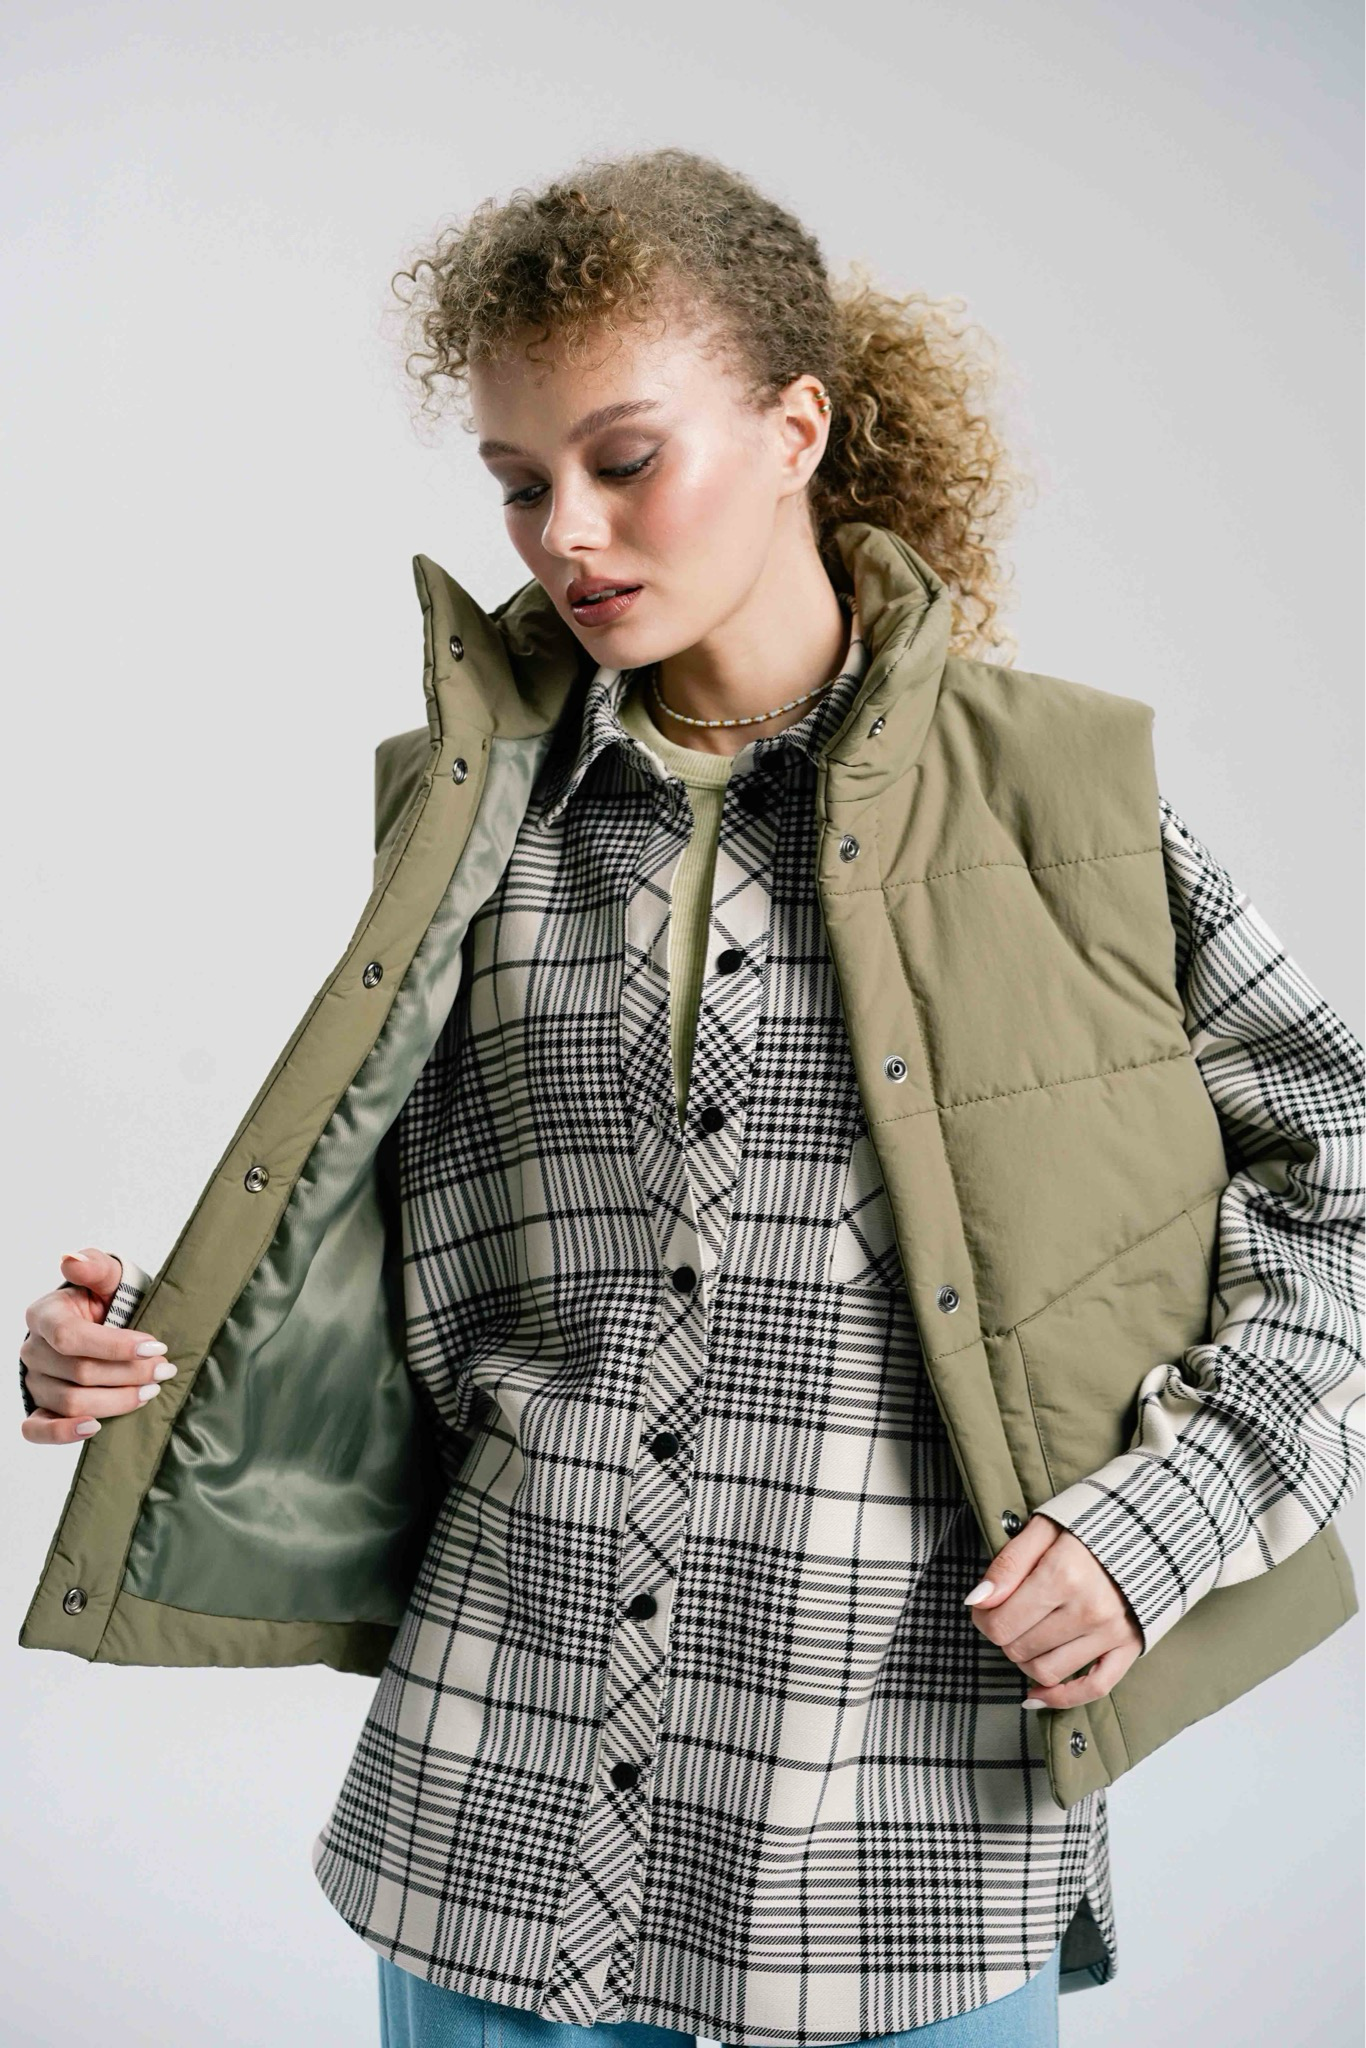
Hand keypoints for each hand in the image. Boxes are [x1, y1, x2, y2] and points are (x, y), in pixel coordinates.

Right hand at [19, 1250, 174, 1445]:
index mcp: (45, 1316)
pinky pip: (37, 1430)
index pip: (71, 1337)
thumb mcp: (109, 1278)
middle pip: (78, 1373)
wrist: (104, 1326)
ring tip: (150, 1391)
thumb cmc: (107, 1302)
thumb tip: (72, 1260)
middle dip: (128, 1374)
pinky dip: (64, 1433)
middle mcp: (34, 1350)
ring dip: (116, 1401)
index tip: (155, 1347)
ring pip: (70, 1402)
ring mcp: (36, 1382)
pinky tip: (96, 1427)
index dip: (115, 1346)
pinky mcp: (40, 1409)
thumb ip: (96, 1268)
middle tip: (163, 1371)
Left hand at [962, 1512, 1143, 1707]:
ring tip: (1027, 1635)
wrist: (1154, 1525)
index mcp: (1063, 1574)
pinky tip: (1037, 1694)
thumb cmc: (1092, 1523)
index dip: (983, 1618)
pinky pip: (1093, 1688)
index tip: (985, 1606)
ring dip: (1026, 1659)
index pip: (1001, 1623)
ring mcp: (1111, 1632)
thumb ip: (1007, 1565)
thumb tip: (977, 1600)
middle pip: (1020, 1649)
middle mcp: (1088, 1609)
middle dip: (1004, 1635)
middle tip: (1007, 1615)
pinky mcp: (1129, 1647)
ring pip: (1047, 1671)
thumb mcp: (1043, 1527)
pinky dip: (1061, 1698)